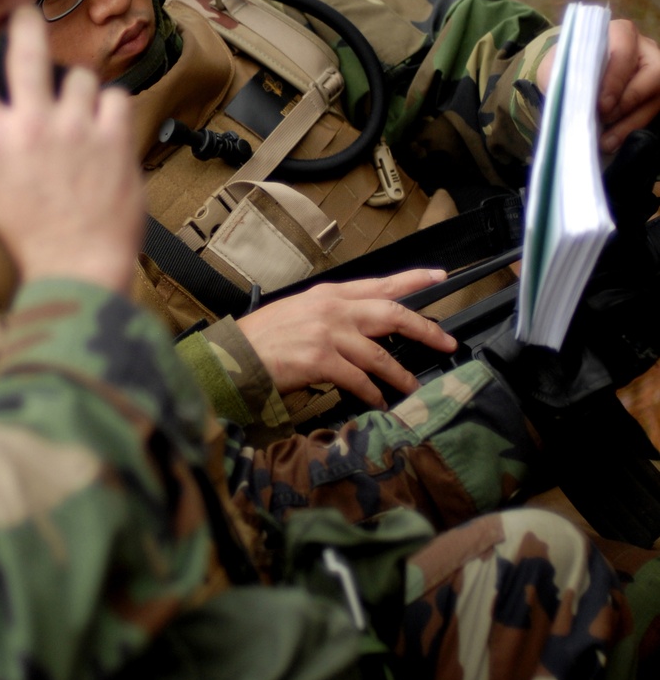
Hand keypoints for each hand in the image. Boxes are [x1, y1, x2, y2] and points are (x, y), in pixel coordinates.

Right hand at [0, 8, 143, 293]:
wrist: (79, 264)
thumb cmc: (34, 236)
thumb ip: (3, 147)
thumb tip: (10, 121)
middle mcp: (32, 125)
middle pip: (27, 52)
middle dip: (25, 22)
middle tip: (25, 12)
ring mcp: (75, 126)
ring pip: (80, 77)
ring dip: (80, 91)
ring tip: (82, 118)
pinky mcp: (114, 135)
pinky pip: (115, 96)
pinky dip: (111, 109)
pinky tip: (107, 129)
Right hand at [237, 269, 457, 406]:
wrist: (234, 355)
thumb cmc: (263, 337)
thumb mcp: (300, 311)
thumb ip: (331, 314)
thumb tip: (360, 330)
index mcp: (329, 294)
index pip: (379, 283)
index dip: (413, 280)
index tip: (439, 277)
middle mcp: (332, 309)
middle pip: (391, 314)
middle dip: (424, 329)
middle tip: (446, 342)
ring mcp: (327, 334)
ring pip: (379, 354)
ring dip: (400, 375)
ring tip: (412, 387)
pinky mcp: (320, 360)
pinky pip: (359, 380)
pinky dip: (373, 394)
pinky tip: (380, 402)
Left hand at [537, 19, 659, 153]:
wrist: (574, 74)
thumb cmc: (569, 65)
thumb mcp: (557, 65)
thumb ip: (562, 76)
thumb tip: (570, 102)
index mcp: (619, 32)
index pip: (624, 49)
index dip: (615, 78)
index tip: (601, 105)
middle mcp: (644, 48)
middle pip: (653, 72)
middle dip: (628, 100)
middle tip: (604, 119)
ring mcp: (654, 71)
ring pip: (657, 96)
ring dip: (630, 122)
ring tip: (605, 141)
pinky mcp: (655, 95)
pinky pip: (652, 112)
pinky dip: (631, 129)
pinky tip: (611, 142)